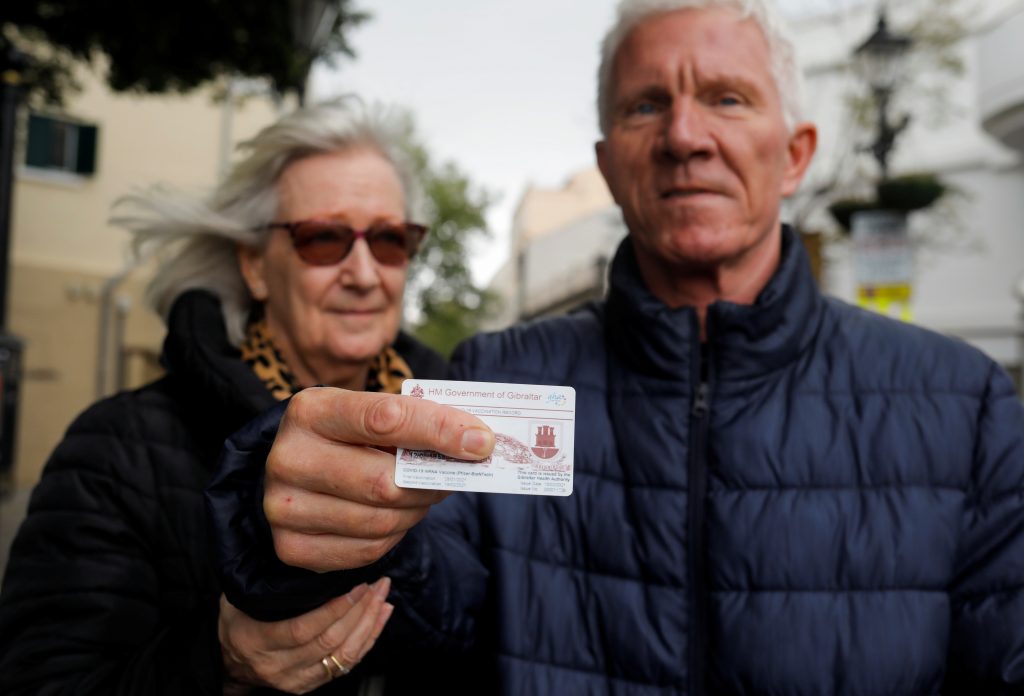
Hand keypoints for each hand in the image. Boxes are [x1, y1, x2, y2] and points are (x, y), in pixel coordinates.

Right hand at [219, 577, 393, 694]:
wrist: (229, 662)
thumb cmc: (236, 621)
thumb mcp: (241, 599)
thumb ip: (267, 582)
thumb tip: (298, 550)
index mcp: (258, 641)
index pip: (302, 629)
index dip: (334, 609)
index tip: (357, 586)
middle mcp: (278, 666)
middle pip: (329, 641)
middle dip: (360, 611)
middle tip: (377, 585)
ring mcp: (296, 679)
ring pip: (343, 655)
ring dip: (369, 624)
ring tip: (383, 596)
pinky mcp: (311, 685)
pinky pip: (347, 664)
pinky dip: (369, 639)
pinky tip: (380, 617)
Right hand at [265, 387, 493, 571]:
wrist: (294, 471)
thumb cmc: (346, 437)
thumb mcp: (369, 414)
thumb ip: (415, 423)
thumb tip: (477, 444)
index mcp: (310, 411)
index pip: (385, 420)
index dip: (439, 431)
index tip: (481, 441)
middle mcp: (288, 458)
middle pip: (384, 483)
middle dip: (431, 482)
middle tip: (455, 475)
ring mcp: (283, 507)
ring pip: (381, 521)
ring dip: (416, 510)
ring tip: (423, 494)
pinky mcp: (291, 547)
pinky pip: (367, 551)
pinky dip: (394, 536)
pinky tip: (395, 516)